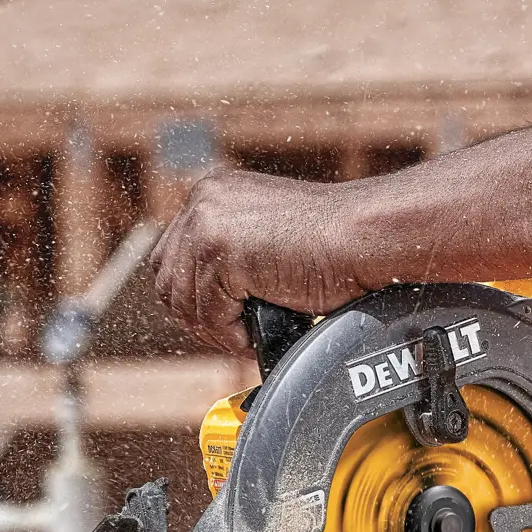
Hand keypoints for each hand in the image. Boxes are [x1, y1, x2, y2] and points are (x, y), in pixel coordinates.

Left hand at [150, 168, 367, 352]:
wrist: (364, 237)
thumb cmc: (335, 245)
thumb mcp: (271, 240)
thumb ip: (237, 253)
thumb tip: (209, 298)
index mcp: (214, 193)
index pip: (174, 255)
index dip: (192, 296)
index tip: (220, 320)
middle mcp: (204, 201)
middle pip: (167, 278)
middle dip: (195, 316)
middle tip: (230, 336)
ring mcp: (208, 223)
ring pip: (183, 300)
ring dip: (214, 329)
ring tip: (246, 337)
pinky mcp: (220, 251)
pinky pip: (208, 313)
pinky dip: (229, 334)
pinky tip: (254, 333)